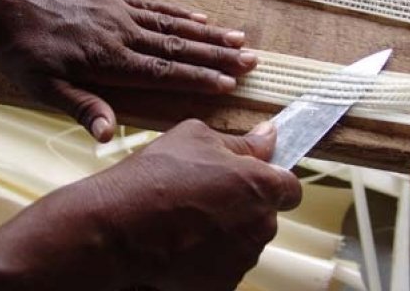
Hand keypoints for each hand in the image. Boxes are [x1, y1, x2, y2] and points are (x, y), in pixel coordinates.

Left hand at [0, 0, 256, 141]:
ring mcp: (123, 15)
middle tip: (249, 59)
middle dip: (217, 56)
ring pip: (174, 26)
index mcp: (112, 61)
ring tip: (238, 39)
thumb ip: (82, 107)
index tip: (228, 83)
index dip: (198, 78)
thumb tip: (107, 136)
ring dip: (208, 34)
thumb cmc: (27, 52)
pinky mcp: (117, 0)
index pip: (165, 72)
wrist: (9, 5)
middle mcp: (125, 36)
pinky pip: (155, 6)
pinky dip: (181, 13)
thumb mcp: (44, 87)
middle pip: (179, 48)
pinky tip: (201, 18)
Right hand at [0, 120, 300, 290]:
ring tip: (191, 219)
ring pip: (246, 240)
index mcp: (261, 185)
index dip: (273, 181)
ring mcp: (242, 259)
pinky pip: (227, 264)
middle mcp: (260, 225)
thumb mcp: (197, 138)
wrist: (118, 227)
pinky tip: (185, 242)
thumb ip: (242, 141)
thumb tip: (269, 134)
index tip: (252, 179)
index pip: (291, 187)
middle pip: (266, 215)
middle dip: (246, 205)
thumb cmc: (156, 176)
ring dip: (229, 230)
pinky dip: (213, 256)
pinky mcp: (223, 284)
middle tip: (208, 196)